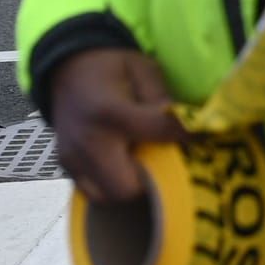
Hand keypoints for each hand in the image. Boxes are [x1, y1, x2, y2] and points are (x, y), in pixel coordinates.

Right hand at [48, 48, 185, 203]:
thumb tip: (185, 124)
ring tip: (141, 161)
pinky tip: (123, 163)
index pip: (157, 133)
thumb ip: (162, 98)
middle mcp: (87, 140)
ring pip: (107, 197)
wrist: (68, 68)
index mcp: (109, 111)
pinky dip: (111, 184)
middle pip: (126, 188)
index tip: (200, 136)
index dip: (184, 135)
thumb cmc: (112, 67)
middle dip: (151, 180)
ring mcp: (71, 157)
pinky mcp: (65, 165)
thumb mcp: (143, 69)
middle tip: (163, 159)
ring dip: (130, 185)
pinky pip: (92, 191)